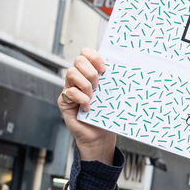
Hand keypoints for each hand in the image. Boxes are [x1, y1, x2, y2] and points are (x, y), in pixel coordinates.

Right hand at [59, 49, 116, 163]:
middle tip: (98, 86)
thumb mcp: (112, 95)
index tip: (104, 69)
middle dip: (91, 72)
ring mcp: (69, 88)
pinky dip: (81, 99)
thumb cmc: (106, 115)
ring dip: (85, 85)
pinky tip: (88, 107)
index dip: (94, 57)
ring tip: (92, 97)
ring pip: (71, 73)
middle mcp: (78, 79)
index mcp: (89, 73)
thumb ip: (112, 81)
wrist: (99, 135)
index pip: (85, 53)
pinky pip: (70, 92)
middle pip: (78, 60)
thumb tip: (125, 68)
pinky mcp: (64, 100)